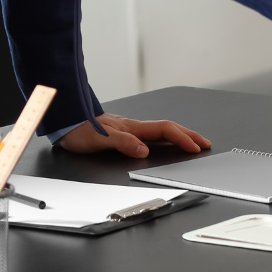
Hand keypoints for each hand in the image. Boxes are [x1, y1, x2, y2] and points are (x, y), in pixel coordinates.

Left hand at [59, 114, 211, 157]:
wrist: (66, 122)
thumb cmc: (80, 130)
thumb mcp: (99, 140)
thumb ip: (123, 144)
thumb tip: (144, 150)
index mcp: (133, 128)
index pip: (165, 130)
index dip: (182, 139)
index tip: (196, 148)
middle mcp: (135, 127)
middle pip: (170, 128)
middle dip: (189, 135)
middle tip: (205, 143)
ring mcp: (132, 129)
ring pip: (163, 131)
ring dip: (181, 136)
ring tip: (194, 142)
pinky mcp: (126, 133)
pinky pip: (154, 134)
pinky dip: (168, 138)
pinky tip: (168, 142)